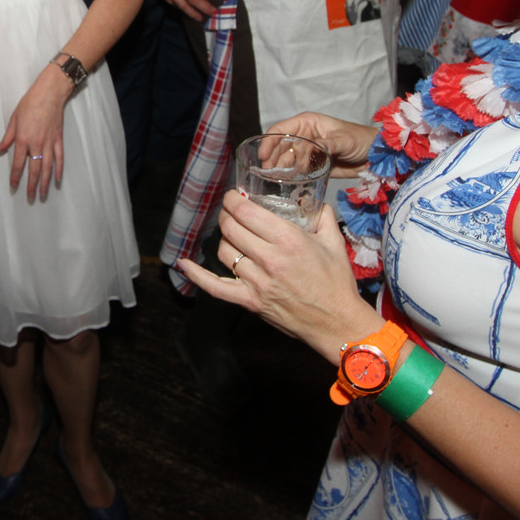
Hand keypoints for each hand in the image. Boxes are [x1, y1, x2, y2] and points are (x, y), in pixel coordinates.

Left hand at [0, 66, 68, 200]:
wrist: (49, 94)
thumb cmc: (29, 104)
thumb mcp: (14, 119)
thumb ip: (8, 137)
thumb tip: (0, 149)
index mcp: (22, 140)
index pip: (18, 163)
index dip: (16, 176)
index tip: (14, 186)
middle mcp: (36, 144)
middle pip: (34, 169)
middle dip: (32, 185)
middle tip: (30, 197)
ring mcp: (49, 143)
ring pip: (47, 167)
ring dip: (45, 182)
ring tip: (43, 194)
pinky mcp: (58, 140)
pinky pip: (59, 158)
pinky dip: (59, 169)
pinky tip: (57, 180)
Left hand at [176, 192, 375, 360]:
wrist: (337, 323)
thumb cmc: (336, 283)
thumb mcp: (334, 243)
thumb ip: (322, 216)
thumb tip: (314, 199)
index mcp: (288, 240)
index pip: (245, 211)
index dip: (233, 199)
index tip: (233, 196)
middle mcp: (269, 259)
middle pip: (231, 228)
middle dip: (227, 215)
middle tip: (231, 212)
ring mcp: (257, 282)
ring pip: (224, 252)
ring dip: (224, 240)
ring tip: (233, 236)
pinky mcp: (250, 302)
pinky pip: (215, 287)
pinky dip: (196, 275)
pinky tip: (183, 264)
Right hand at [265, 112, 377, 178]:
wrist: (375, 157)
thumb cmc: (361, 139)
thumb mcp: (344, 140)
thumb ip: (327, 144)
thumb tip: (312, 149)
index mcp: (308, 123)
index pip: (281, 129)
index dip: (269, 142)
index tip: (263, 156)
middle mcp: (304, 136)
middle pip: (280, 146)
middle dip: (272, 158)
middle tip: (268, 173)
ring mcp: (308, 151)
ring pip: (287, 159)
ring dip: (281, 168)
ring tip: (277, 179)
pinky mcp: (313, 165)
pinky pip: (297, 169)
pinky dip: (291, 175)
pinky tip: (288, 181)